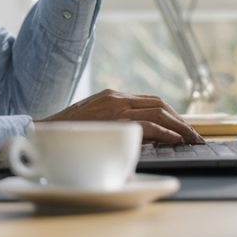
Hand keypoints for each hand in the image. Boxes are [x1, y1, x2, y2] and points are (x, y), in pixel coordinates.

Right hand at [37, 89, 203, 144]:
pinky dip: (165, 131)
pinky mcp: (114, 118)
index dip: (171, 114)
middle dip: (180, 120)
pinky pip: (148, 124)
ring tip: (192, 139)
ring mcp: (115, 105)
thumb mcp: (93, 121)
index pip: (151, 101)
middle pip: (159, 104)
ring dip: (179, 126)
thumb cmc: (67, 131)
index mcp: (113, 96)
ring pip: (159, 111)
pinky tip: (176, 140)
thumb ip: (114, 122)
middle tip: (194, 135)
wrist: (42, 130)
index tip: (183, 127)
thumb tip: (136, 137)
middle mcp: (117, 97)